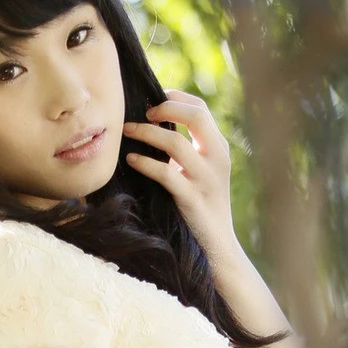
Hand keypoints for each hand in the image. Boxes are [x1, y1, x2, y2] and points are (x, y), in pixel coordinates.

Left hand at [122, 90, 236, 265]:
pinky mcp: (192, 200)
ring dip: (147, 132)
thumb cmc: (200, 210)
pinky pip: (166, 173)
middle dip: (166, 107)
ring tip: (128, 130)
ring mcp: (206, 180)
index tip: (152, 99)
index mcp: (219, 149)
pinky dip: (145, 163)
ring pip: (176, 142)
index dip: (175, 98)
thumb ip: (186, 152)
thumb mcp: (199, 175)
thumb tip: (153, 126)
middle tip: (142, 113)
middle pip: (196, 115)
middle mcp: (217, 159)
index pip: (201, 109)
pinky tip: (131, 159)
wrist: (217, 249)